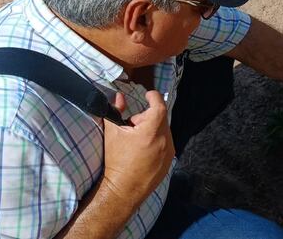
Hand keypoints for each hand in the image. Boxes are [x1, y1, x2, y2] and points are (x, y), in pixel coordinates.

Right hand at [100, 90, 174, 205]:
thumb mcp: (112, 133)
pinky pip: (166, 143)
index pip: (159, 105)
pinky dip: (157, 141)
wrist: (123, 189)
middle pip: (160, 118)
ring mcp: (170, 151)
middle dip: (147, 117)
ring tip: (136, 140)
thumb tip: (119, 97)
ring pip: (164, 130)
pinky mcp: (170, 161)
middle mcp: (165, 140)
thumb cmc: (116, 160)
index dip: (153, 97)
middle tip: (132, 125)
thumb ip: (115, 111)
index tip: (147, 95)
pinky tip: (143, 150)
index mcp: (152, 130)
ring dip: (152, 129)